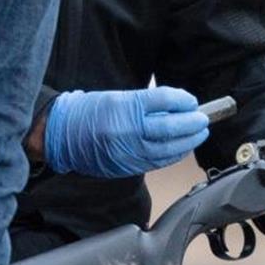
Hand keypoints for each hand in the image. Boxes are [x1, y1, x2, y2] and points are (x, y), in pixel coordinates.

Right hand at [44, 87, 209, 177]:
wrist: (63, 136)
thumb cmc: (88, 113)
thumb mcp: (117, 98)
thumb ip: (146, 103)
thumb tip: (176, 107)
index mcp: (124, 107)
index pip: (163, 100)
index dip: (182, 100)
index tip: (190, 100)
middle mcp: (128, 130)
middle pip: (170, 126)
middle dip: (191, 123)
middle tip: (202, 118)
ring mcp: (129, 151)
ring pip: (168, 148)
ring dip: (188, 141)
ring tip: (199, 133)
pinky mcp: (129, 166)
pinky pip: (159, 161)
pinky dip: (174, 154)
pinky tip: (183, 148)